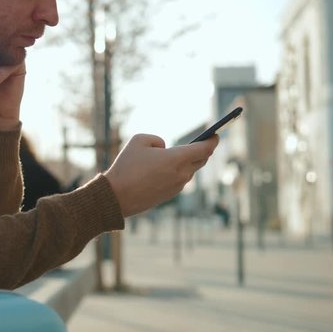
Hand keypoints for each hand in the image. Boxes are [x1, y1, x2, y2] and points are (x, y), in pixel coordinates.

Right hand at [104, 134, 218, 216]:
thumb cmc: (126, 166)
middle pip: (201, 160)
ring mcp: (176, 187)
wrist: (116, 197)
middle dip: (204, 150)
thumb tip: (164, 148)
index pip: (205, 149)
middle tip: (203, 142)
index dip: (213, 140)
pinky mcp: (169, 196)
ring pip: (190, 171)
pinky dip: (178, 172)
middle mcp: (181, 174)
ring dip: (189, 162)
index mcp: (177, 158)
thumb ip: (156, 140)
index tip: (216, 135)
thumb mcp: (138, 140)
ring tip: (183, 154)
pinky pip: (180, 180)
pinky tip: (169, 169)